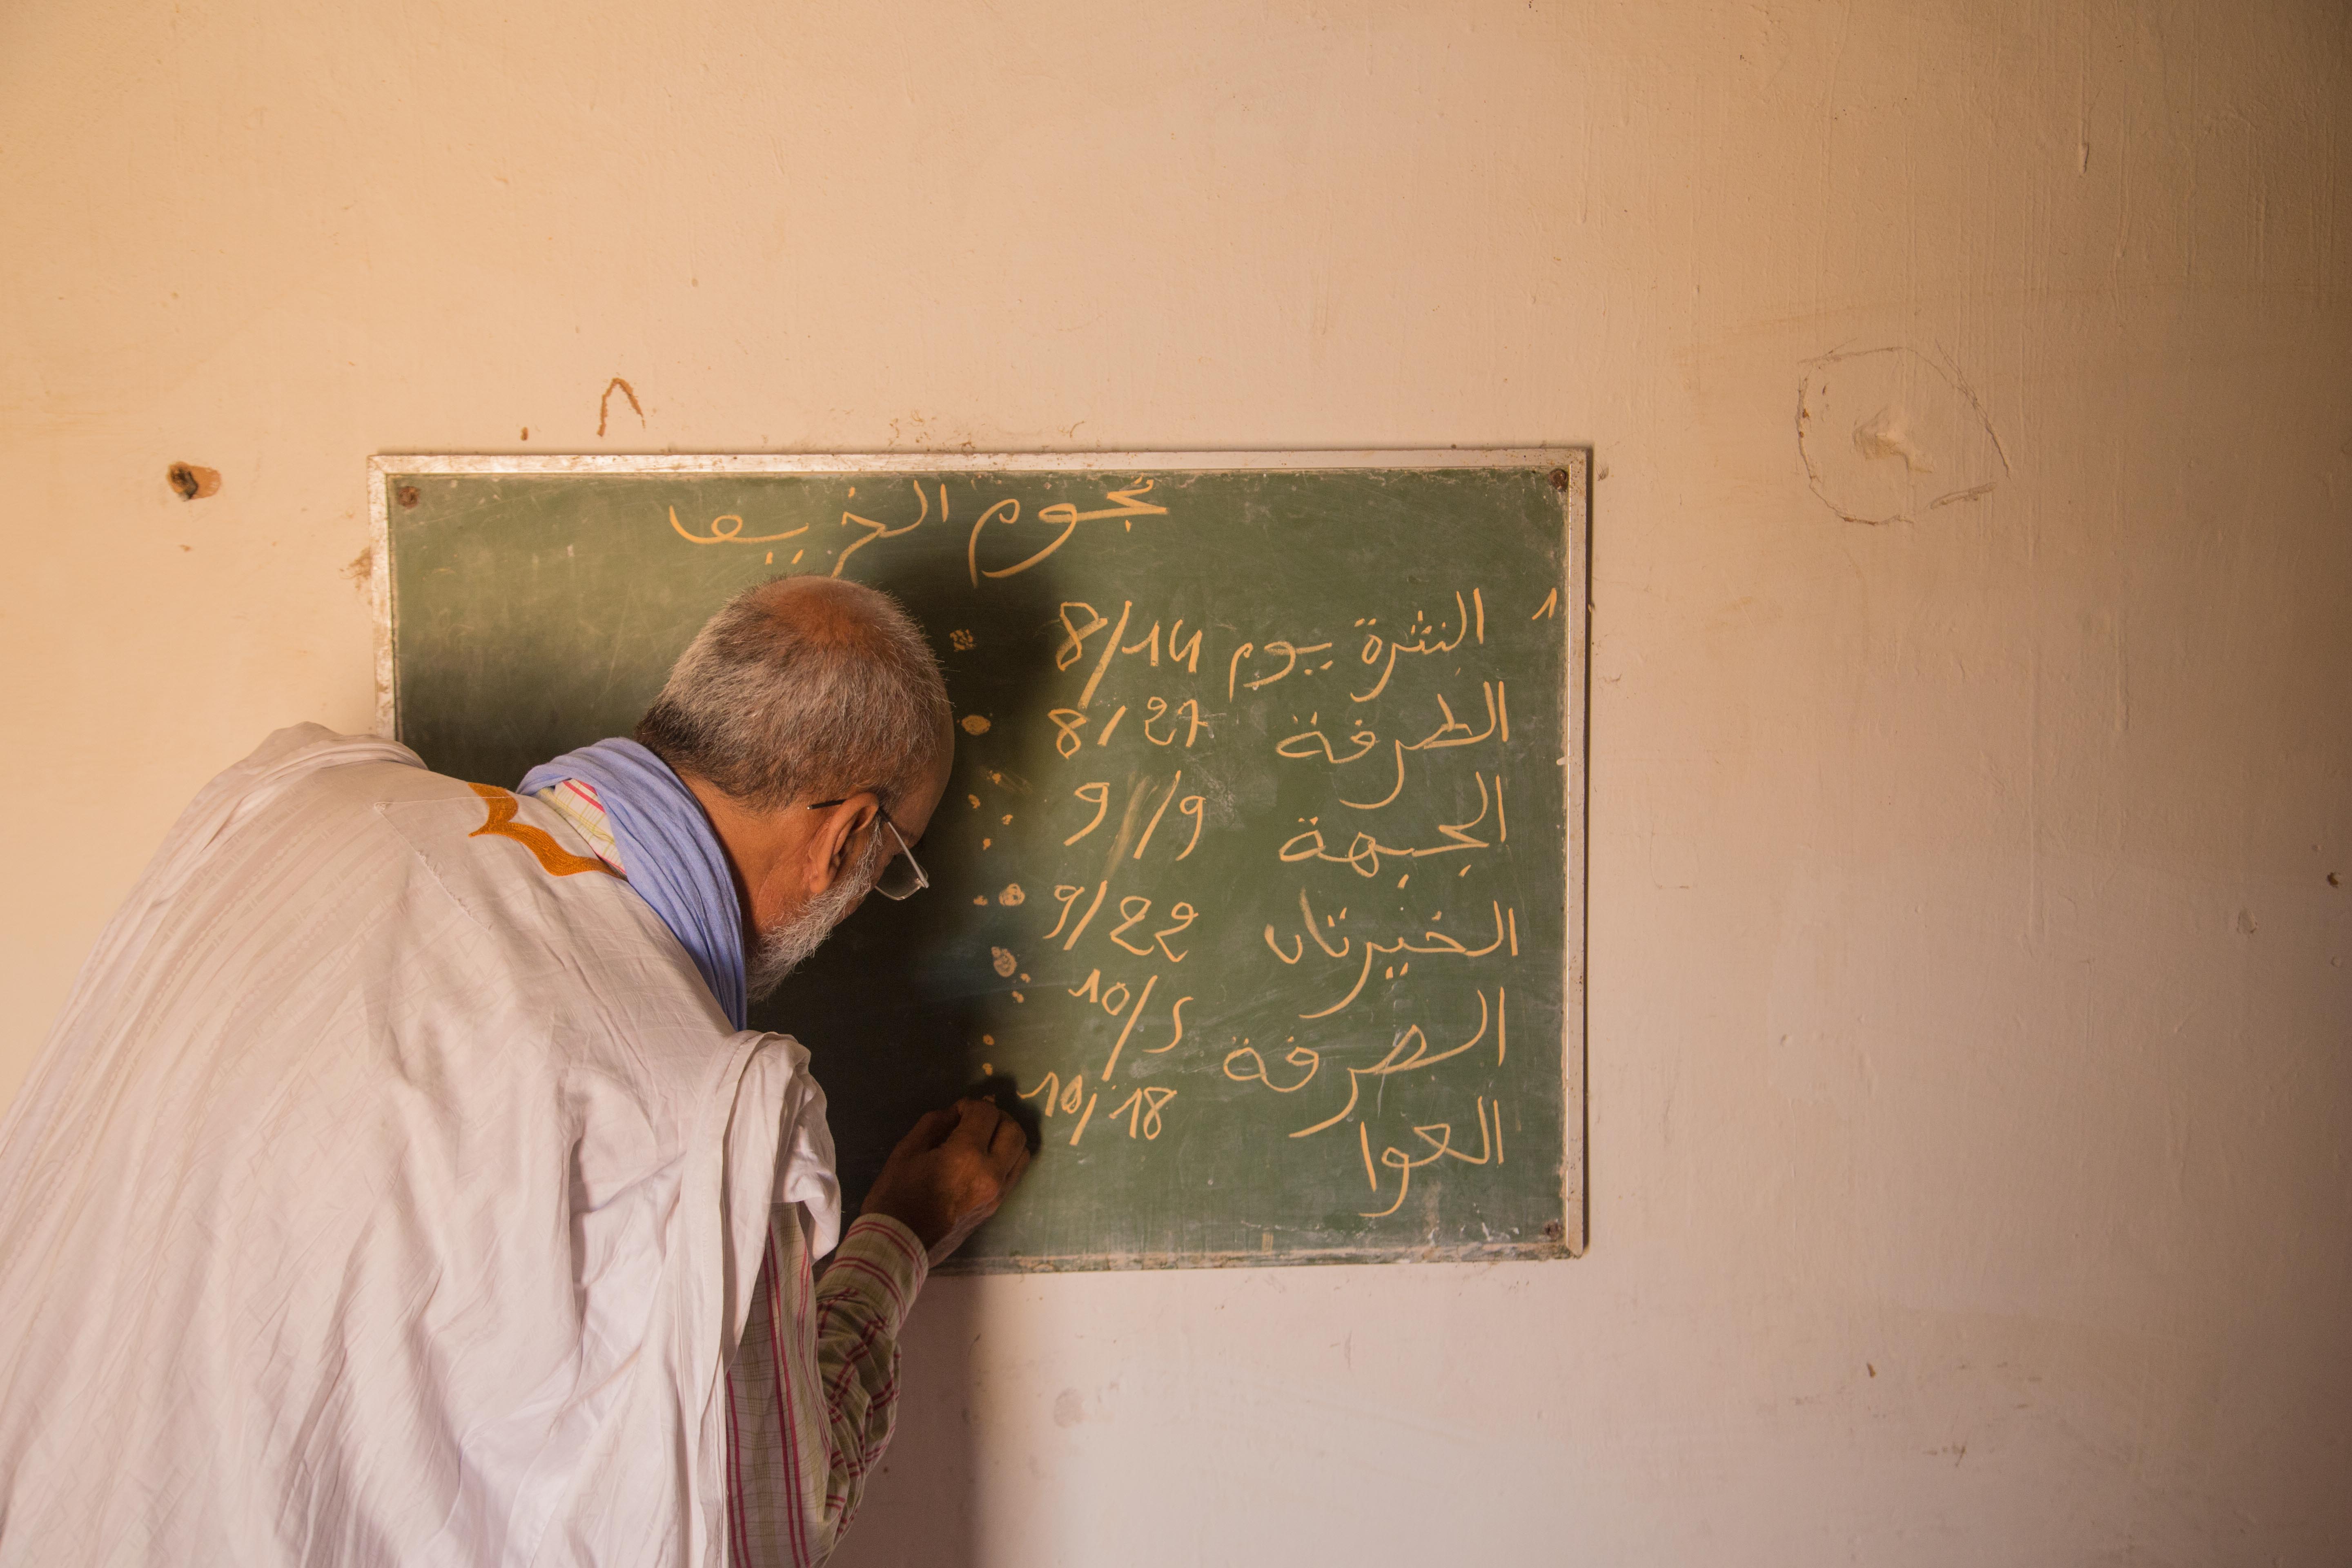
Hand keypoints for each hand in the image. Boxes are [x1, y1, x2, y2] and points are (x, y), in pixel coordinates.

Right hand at [860, 1098, 1033, 1263]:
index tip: (955, 1112)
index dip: (971, 1105)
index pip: (987, 1113)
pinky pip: (1014, 1174)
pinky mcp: (997, 1208)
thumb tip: (957, 1112)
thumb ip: (935, 1124)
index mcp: (966, 1157)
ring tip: (982, 1139)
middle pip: (1014, 1130)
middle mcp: (991, 1174)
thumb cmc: (895, 1197)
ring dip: (1006, 1138)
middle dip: (996, 1117)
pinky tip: (984, 1159)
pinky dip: (1006, 1159)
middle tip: (974, 1121)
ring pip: (1022, 1152)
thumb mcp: (906, 1151)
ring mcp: (998, 1194)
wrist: (897, 1245)